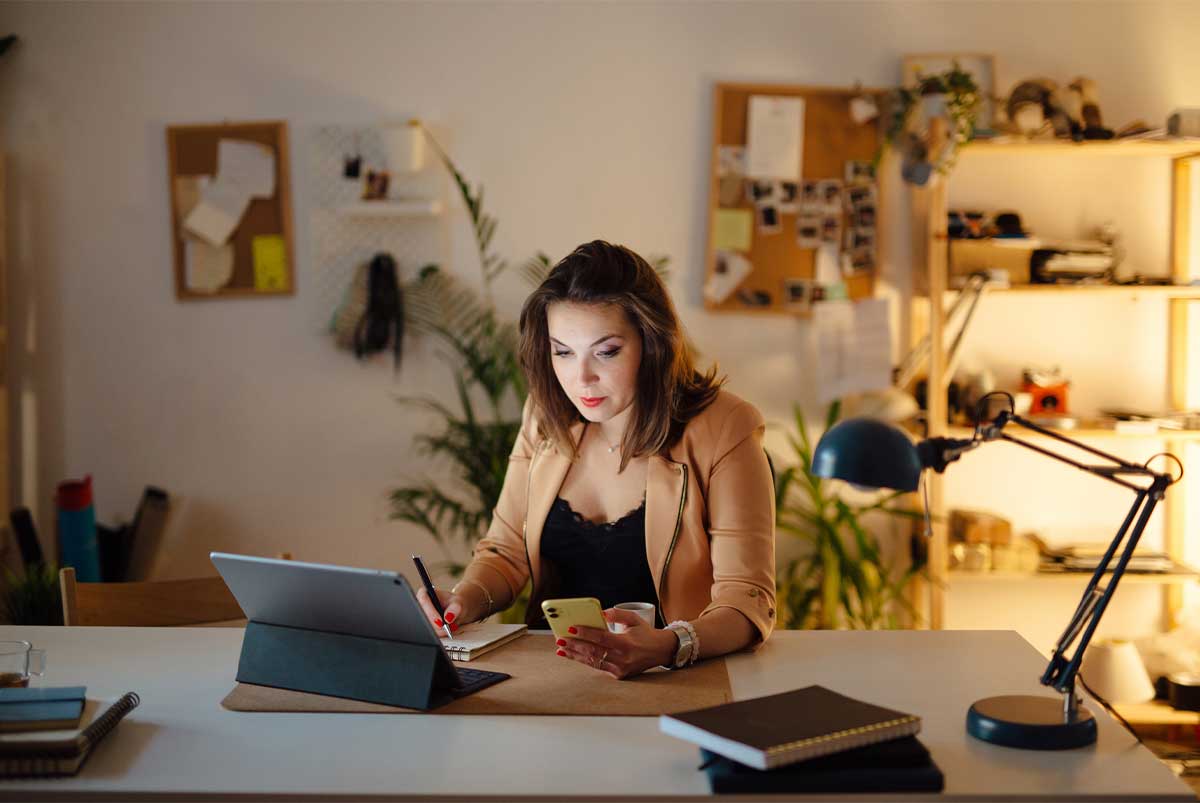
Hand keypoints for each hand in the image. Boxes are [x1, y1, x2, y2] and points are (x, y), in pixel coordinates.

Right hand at [415, 586, 461, 632]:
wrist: (454, 611)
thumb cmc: (454, 604)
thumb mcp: (458, 602)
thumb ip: (455, 608)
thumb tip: (448, 617)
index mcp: (424, 594)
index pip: (424, 602)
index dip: (431, 613)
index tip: (441, 622)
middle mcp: (418, 605)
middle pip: (422, 617)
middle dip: (436, 625)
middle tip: (447, 629)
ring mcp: (419, 617)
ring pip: (425, 628)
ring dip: (438, 631)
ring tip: (449, 626)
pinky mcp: (422, 626)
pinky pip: (427, 634)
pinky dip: (438, 634)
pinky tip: (445, 630)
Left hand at [555, 608, 676, 678]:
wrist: (660, 652)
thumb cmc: (645, 633)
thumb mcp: (634, 619)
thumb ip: (616, 614)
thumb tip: (600, 613)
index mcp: (626, 643)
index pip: (601, 637)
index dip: (585, 633)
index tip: (571, 628)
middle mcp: (623, 658)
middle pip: (593, 651)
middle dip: (574, 645)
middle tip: (560, 640)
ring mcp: (620, 669)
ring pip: (592, 661)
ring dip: (575, 655)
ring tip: (561, 649)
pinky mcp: (619, 675)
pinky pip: (598, 666)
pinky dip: (584, 660)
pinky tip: (574, 656)